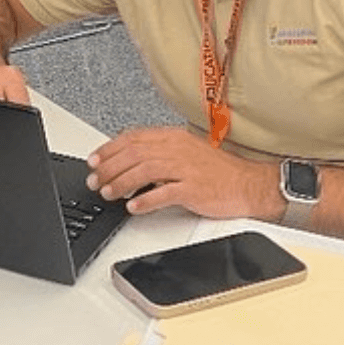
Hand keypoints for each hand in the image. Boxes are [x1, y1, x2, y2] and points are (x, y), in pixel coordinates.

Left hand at [87, 127, 276, 218]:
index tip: (94, 160)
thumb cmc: (218, 171)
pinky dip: (145, 200)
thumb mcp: (185, 152)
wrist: (249, 184)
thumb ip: (158, 152)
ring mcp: (186, 168)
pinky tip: (133, 207)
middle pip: (134, 153)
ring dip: (121, 183)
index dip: (109, 149)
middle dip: (109, 168)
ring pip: (144, 171)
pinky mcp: (194, 189)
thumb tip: (128, 160)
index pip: (133, 138)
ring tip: (109, 193)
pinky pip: (164, 193)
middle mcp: (177, 149)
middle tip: (95, 181)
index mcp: (173, 137)